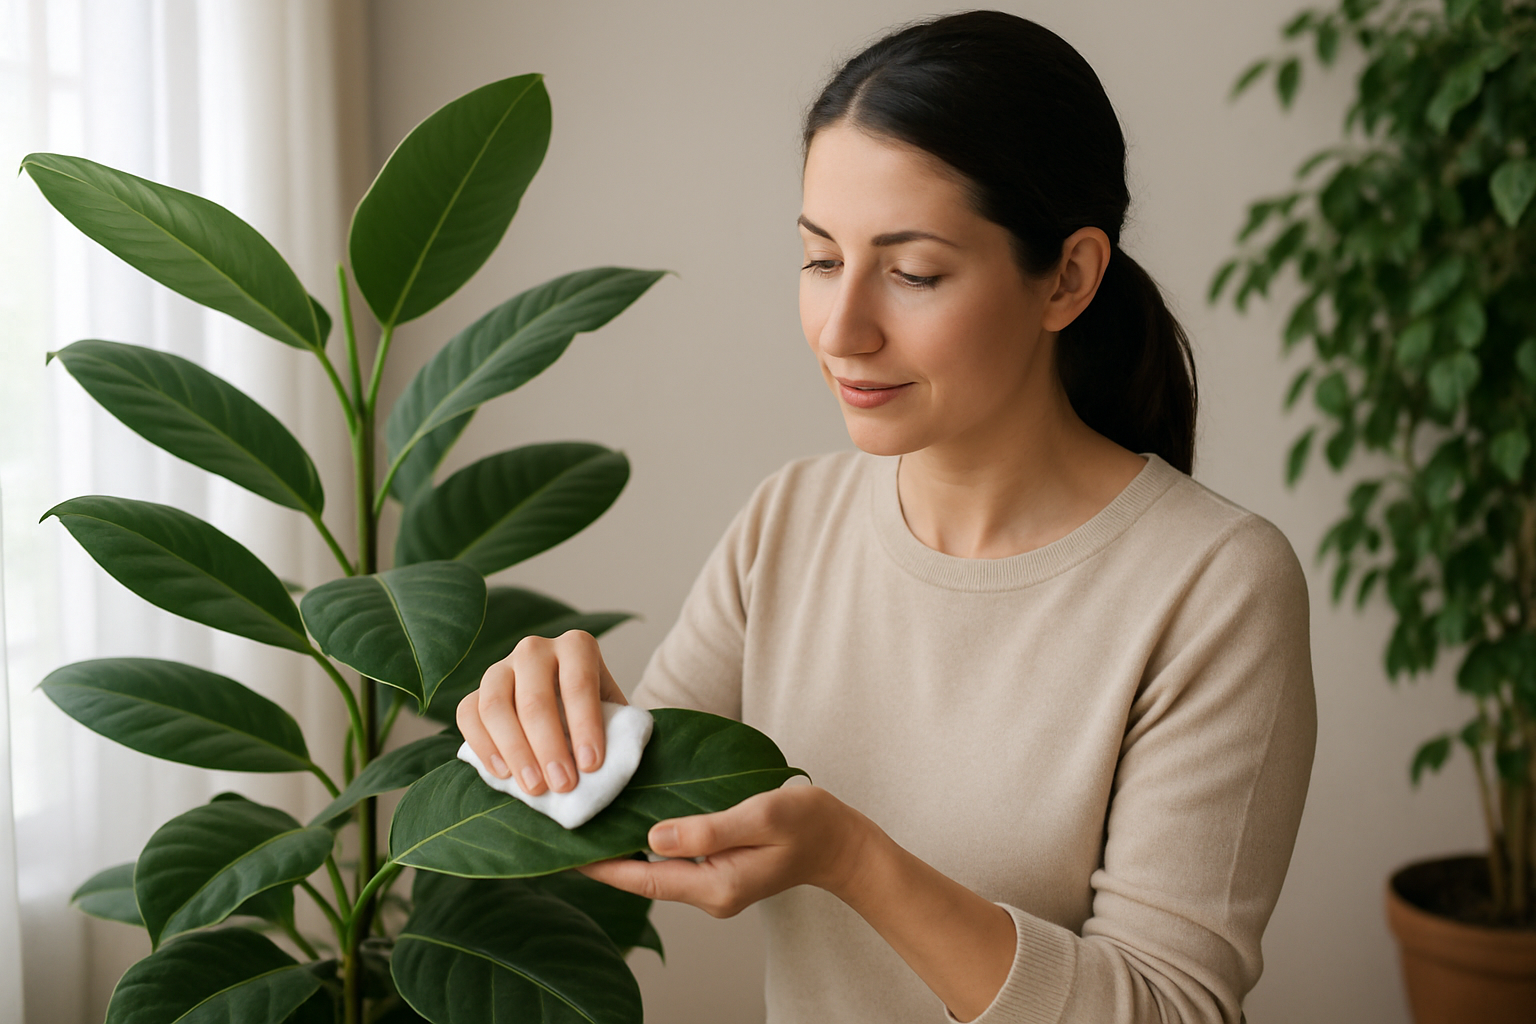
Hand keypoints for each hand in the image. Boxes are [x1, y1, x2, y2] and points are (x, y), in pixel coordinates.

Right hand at [456, 630, 626, 795]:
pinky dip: (482, 746)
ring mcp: (500, 668)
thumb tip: (611, 767)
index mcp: (576, 646)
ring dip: (515, 751)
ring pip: (495, 706)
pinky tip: (503, 774)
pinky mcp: (475, 692)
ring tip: (534, 787)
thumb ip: (613, 731)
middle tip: (563, 784)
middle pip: (534, 699)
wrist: (564, 706)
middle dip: (549, 746)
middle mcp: (535, 649)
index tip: (591, 765)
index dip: (585, 726)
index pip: (579, 684)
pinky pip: (467, 715)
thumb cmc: (594, 714)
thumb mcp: (612, 713)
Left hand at [576, 784, 876, 917]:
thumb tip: (654, 836)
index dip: (602, 866)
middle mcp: (710, 893)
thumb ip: (709, 829)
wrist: (842, 843)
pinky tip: (632, 817)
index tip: (565, 851)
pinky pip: (675, 859)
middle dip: (605, 856)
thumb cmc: (808, 824)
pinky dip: (649, 840)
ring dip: (625, 847)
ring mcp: (714, 885)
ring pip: (657, 868)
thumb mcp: (760, 817)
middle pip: (644, 877)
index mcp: (717, 886)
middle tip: (567, 827)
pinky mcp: (719, 871)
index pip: (645, 879)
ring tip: (591, 818)